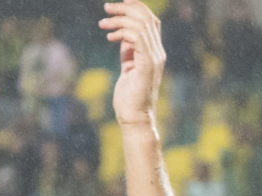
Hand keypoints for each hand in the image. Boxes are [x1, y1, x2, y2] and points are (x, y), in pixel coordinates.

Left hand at [101, 1, 166, 127]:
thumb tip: (122, 35)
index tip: (120, 2)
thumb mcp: (128, 68)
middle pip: (147, 19)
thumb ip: (129, 51)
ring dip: (120, 19)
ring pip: (141, 25)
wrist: (134, 118)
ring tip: (103, 22)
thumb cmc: (129, 97)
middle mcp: (158, 52)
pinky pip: (136, 38)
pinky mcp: (147, 65)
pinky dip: (122, 32)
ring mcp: (154, 58)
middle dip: (127, 8)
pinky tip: (109, 36)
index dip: (138, 8)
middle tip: (107, 7)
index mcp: (154, 52)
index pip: (151, 22)